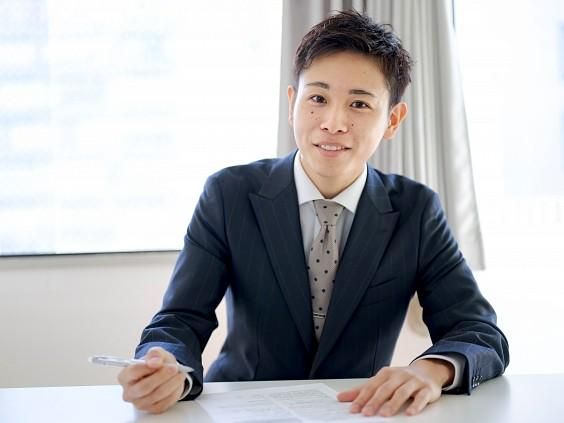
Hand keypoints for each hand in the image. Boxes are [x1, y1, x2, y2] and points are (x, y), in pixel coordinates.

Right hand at [118, 347, 185, 413]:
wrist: (164, 373)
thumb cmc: (156, 364)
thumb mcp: (156, 353)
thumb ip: (154, 354)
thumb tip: (155, 361)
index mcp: (125, 376)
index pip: (133, 372)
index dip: (147, 367)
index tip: (159, 362)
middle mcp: (129, 392)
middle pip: (144, 387)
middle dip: (162, 376)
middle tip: (174, 368)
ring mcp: (139, 403)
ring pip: (156, 395)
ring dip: (171, 384)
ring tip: (179, 374)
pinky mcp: (151, 409)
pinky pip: (164, 403)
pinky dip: (173, 392)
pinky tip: (177, 383)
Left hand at [337, 359, 453, 416]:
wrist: (428, 372)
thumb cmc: (401, 379)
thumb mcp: (382, 382)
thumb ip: (363, 390)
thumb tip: (341, 397)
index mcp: (386, 373)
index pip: (371, 386)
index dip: (362, 397)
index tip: (354, 409)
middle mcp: (399, 375)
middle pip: (385, 388)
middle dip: (375, 401)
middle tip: (367, 413)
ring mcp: (413, 381)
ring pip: (402, 392)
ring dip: (393, 403)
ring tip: (384, 414)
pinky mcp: (426, 389)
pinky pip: (421, 397)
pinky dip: (415, 405)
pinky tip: (409, 413)